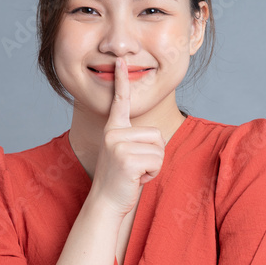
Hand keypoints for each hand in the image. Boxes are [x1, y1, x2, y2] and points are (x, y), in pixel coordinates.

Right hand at [88, 57, 164, 215]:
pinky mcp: (126, 158)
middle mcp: (113, 133)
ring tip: (135, 173)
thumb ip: (136, 141)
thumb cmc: (121, 180)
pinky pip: (157, 160)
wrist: (106, 203)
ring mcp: (118, 145)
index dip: (121, 81)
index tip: (120, 61)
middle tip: (135, 168)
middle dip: (154, 155)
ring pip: (159, 148)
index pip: (120, 102)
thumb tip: (152, 136)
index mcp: (113, 130)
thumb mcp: (126, 154)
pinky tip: (136, 179)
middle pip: (157, 134)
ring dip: (153, 166)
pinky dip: (152, 174)